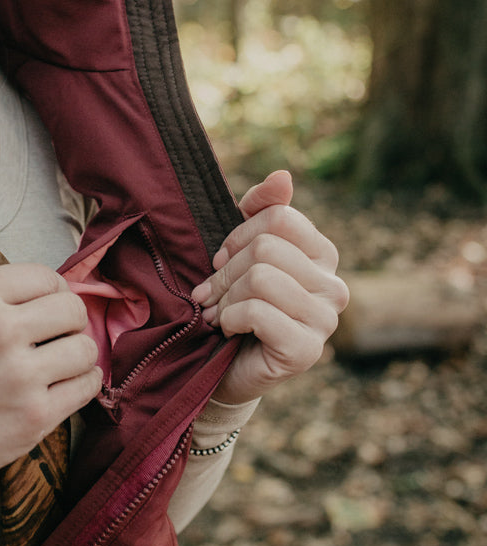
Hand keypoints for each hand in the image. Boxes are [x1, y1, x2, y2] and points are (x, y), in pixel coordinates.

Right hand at [0, 264, 101, 484]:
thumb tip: (54, 292)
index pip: (46, 277)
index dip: (53, 294)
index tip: (47, 309)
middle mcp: (0, 328)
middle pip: (72, 310)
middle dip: (70, 322)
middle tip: (56, 337)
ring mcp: (20, 374)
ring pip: (85, 349)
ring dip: (77, 355)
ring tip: (58, 364)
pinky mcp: (34, 415)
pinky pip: (87, 386)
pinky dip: (82, 383)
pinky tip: (65, 386)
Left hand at [191, 170, 348, 404]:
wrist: (224, 369)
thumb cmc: (235, 304)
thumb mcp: (241, 251)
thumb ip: (260, 210)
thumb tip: (282, 175)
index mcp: (324, 255)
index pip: (279, 218)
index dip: (237, 236)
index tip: (220, 261)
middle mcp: (334, 287)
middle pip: (266, 249)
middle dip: (224, 272)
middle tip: (210, 295)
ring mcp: (326, 321)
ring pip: (260, 279)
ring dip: (225, 299)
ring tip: (217, 314)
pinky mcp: (307, 351)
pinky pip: (258, 313)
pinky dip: (230, 320)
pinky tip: (228, 331)